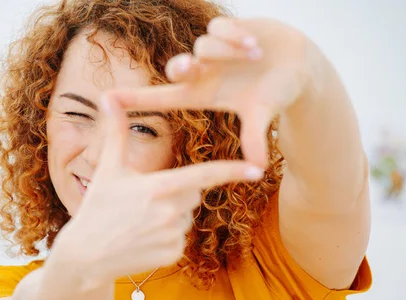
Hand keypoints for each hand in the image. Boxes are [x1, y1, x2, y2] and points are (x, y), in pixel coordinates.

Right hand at [59, 94, 263, 281]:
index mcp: (158, 188)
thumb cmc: (97, 208)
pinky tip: (143, 238)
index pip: (203, 176)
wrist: (86, 255)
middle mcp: (170, 213)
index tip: (257, 170)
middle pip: (193, 193)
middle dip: (179, 191)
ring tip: (140, 221)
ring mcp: (172, 236)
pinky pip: (180, 238)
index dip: (232, 171)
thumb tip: (107, 96)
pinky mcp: (172, 256)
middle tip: (147, 198)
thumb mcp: (108, 169)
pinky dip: (167, 237)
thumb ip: (115, 131)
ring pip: (187, 216)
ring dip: (172, 215)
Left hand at [111, 17, 321, 167]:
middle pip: (178, 66)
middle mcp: (204, 70)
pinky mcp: (228, 27)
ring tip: (256, 57)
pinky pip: (221, 27)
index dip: (136, 98)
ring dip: (228, 51)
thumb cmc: (275, 93)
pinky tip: (256, 45)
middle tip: (193, 67)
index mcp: (204, 93)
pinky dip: (237, 35)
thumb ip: (255, 136)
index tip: (108, 99)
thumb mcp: (261, 114)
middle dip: (182, 66)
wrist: (298, 65)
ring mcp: (215, 49)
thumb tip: (258, 168)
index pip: (163, 96)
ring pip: (204, 45)